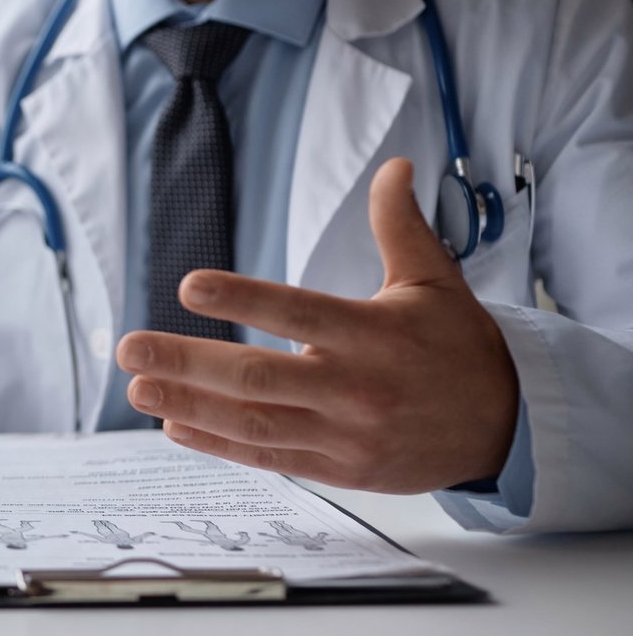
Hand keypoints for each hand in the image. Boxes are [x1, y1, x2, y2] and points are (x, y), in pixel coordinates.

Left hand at [115, 157, 519, 493]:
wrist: (506, 425)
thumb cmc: (458, 346)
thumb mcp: (435, 281)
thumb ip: (401, 226)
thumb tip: (393, 166)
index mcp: (374, 335)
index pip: (298, 314)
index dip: (243, 301)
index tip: (188, 287)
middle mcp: (355, 388)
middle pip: (258, 377)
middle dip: (187, 363)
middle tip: (128, 348)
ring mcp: (344, 435)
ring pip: (254, 423)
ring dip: (188, 406)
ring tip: (137, 387)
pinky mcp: (339, 469)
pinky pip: (268, 457)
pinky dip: (218, 445)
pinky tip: (174, 425)